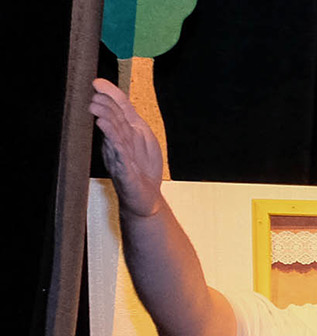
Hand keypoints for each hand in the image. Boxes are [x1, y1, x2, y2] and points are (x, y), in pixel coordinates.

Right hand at [90, 78, 164, 217]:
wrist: (146, 198)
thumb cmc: (143, 167)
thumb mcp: (144, 137)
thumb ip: (132, 117)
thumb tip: (118, 97)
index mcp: (125, 132)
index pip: (117, 110)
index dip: (110, 96)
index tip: (97, 82)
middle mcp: (119, 143)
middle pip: (114, 123)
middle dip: (105, 109)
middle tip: (95, 98)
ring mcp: (121, 159)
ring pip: (114, 139)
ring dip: (107, 126)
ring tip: (98, 113)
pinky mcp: (127, 175)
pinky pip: (121, 160)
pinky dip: (117, 149)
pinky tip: (112, 140)